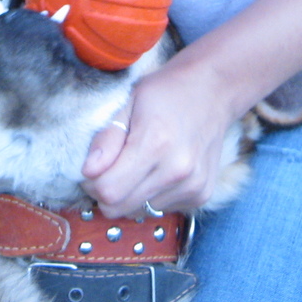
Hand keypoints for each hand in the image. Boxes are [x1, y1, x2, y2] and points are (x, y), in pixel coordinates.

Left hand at [80, 57, 239, 217]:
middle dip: (106, 192)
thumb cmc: (167, 91)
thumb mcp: (129, 102)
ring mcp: (193, 185)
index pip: (108, 191)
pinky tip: (160, 169)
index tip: (93, 168)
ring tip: (141, 163)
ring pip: (140, 211)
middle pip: (121, 208)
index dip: (91, 183)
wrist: (213, 90)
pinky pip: (161, 209)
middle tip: (111, 168)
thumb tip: (88, 171)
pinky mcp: (202, 194)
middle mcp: (177, 170)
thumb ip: (106, 138)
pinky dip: (153, 194)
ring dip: (131, 194)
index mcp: (155, 144)